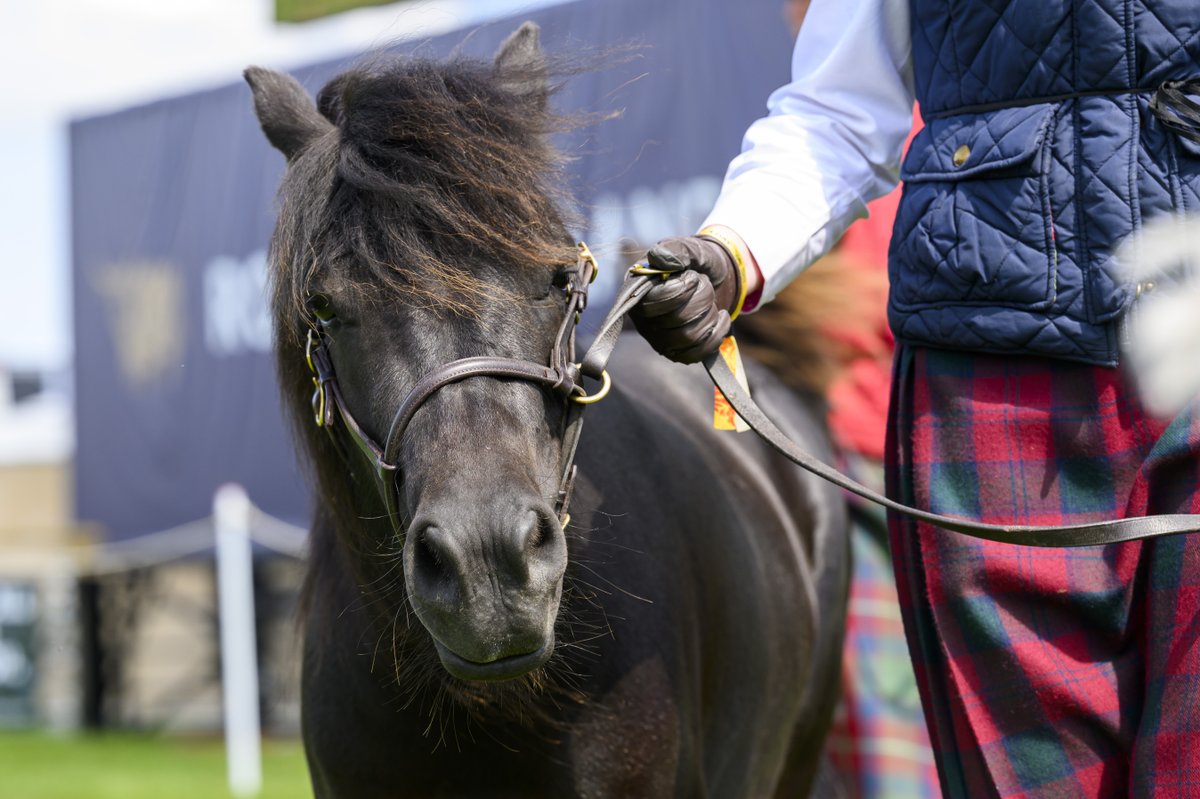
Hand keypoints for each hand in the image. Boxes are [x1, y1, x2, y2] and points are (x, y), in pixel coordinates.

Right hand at [630, 235, 742, 362]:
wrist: (715, 278)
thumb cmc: (697, 263)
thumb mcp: (690, 249)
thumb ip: (676, 251)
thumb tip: (658, 258)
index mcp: (638, 292)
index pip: (655, 302)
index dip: (681, 291)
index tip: (694, 276)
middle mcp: (643, 320)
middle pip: (677, 321)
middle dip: (701, 299)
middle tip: (704, 285)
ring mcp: (659, 339)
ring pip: (689, 338)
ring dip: (709, 315)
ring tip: (710, 300)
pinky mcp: (676, 352)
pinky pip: (697, 354)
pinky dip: (716, 334)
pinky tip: (720, 318)